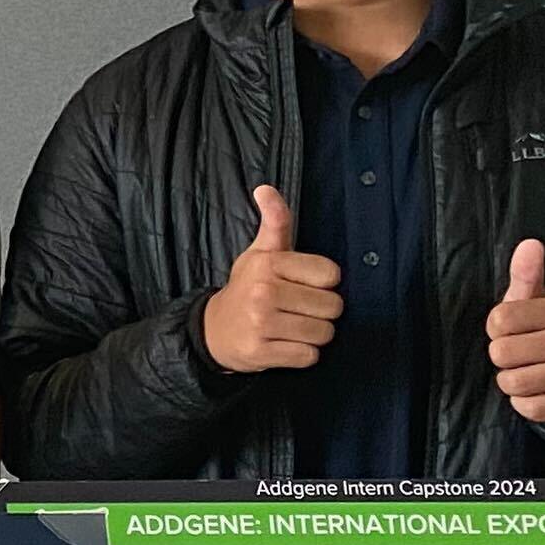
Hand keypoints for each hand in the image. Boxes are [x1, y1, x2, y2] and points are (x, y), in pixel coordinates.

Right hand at [200, 183, 340, 374]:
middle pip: (332, 307)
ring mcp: (261, 324)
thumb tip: (265, 188)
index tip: (301, 285)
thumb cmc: (246, 288)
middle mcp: (263, 292)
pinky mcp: (261, 353)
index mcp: (268, 264)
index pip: (331, 274)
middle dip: (320, 312)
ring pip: (323, 333)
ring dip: (313, 335)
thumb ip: (275, 222)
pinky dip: (302, 355)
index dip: (322, 283)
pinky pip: (308, 357)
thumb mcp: (260, 253)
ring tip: (290, 328)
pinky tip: (283, 345)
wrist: (212, 330)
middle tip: (296, 310)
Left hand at [488, 238, 544, 425]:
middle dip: (503, 358)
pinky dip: (526, 404)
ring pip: (512, 383)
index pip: (498, 320)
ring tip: (530, 373)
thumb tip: (530, 243)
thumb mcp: (532, 303)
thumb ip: (525, 275)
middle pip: (501, 353)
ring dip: (512, 383)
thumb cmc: (542, 333)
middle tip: (523, 356)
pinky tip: (541, 392)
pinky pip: (529, 408)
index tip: (514, 331)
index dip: (497, 330)